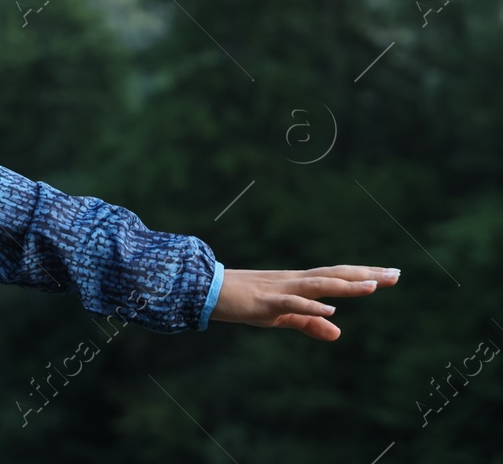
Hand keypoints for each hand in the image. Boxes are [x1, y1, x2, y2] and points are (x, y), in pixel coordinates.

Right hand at [211, 265, 399, 340]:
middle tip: (396, 274)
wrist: (207, 291)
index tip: (391, 274)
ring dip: (345, 286)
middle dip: (366, 275)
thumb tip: (337, 330)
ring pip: (318, 285)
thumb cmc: (243, 302)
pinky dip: (311, 306)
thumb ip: (309, 323)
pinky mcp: (265, 302)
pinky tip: (330, 309)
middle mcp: (294, 281)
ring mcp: (280, 290)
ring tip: (372, 286)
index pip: (337, 277)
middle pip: (335, 275)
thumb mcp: (281, 316)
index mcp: (299, 284)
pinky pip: (291, 303)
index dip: (364, 275)